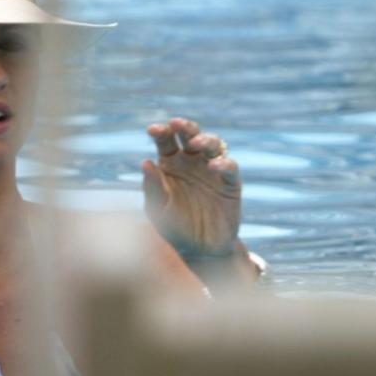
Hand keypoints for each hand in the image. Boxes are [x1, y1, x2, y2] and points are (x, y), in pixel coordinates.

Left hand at [142, 117, 241, 259]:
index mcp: (171, 163)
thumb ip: (152, 187)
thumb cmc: (173, 228)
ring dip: (205, 139)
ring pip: (213, 144)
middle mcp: (192, 162)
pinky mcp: (230, 183)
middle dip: (184, 126)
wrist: (199, 251)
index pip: (166, 140)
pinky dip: (224, 164)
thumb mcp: (157, 210)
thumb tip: (146, 162)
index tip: (152, 130)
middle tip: (176, 124)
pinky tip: (214, 166)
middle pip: (190, 135)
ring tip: (195, 143)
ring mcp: (212, 170)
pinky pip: (230, 168)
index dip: (161, 131)